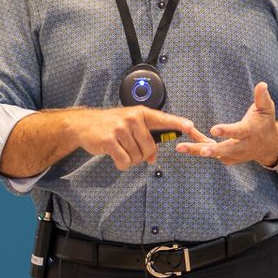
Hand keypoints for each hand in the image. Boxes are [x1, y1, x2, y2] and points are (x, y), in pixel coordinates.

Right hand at [76, 106, 210, 170]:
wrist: (84, 124)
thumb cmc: (111, 125)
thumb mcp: (130, 127)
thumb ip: (145, 138)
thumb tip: (152, 157)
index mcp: (141, 114)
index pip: (164, 119)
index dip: (179, 124)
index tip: (193, 127)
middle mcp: (133, 119)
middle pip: (150, 148)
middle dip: (142, 155)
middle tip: (130, 150)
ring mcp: (121, 129)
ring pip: (137, 157)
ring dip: (130, 159)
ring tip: (120, 149)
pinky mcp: (110, 140)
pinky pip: (125, 162)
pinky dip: (121, 164)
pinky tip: (114, 156)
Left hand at [176, 82, 277, 166]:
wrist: (269, 145)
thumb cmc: (265, 123)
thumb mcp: (267, 108)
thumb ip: (262, 97)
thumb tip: (262, 84)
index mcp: (250, 131)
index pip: (238, 131)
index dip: (227, 131)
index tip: (214, 129)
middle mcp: (242, 146)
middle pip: (225, 149)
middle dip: (212, 150)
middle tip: (200, 150)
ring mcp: (234, 154)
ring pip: (214, 153)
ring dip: (197, 150)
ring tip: (180, 147)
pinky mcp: (228, 158)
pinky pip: (211, 152)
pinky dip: (198, 146)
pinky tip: (185, 142)